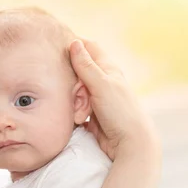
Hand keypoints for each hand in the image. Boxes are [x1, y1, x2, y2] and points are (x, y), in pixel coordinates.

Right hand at [69, 39, 159, 159]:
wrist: (129, 145)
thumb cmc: (120, 112)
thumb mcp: (101, 85)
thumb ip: (86, 65)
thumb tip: (74, 42)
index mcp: (108, 69)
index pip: (88, 48)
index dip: (74, 45)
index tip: (58, 49)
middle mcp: (102, 81)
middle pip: (77, 71)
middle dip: (73, 83)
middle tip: (78, 96)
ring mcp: (96, 97)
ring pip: (74, 91)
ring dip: (74, 101)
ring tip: (81, 114)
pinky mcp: (91, 113)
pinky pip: (75, 106)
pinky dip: (74, 111)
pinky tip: (78, 120)